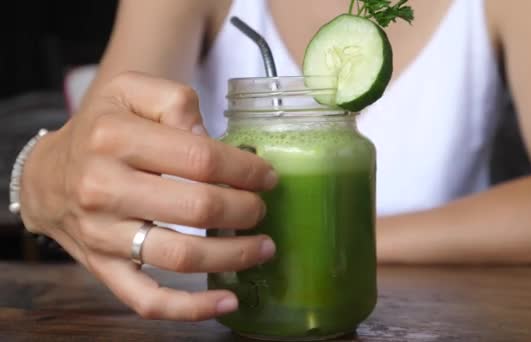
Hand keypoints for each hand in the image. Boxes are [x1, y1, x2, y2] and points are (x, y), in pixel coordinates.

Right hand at [18, 72, 277, 319]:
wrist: (49, 174)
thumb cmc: (103, 130)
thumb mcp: (132, 92)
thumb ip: (176, 103)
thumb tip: (212, 141)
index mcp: (115, 138)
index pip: (200, 158)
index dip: (244, 170)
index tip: (266, 177)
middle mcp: (104, 188)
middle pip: (197, 208)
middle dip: (245, 210)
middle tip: (261, 208)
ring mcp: (102, 235)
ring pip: (180, 257)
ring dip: (233, 255)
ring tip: (264, 248)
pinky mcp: (103, 268)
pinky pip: (148, 300)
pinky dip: (190, 309)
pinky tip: (227, 302)